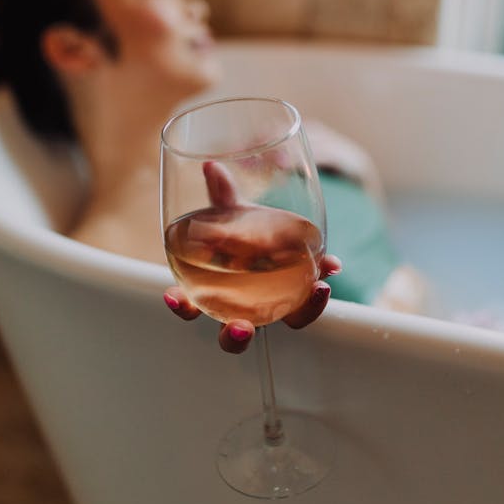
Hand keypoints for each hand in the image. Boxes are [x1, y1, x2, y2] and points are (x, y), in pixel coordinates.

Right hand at [163, 160, 340, 353]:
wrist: (278, 235)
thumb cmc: (246, 231)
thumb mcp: (234, 213)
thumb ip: (222, 194)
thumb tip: (211, 165)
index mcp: (216, 288)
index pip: (191, 305)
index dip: (180, 306)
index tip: (173, 296)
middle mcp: (244, 306)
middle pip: (233, 335)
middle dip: (234, 337)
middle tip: (239, 328)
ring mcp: (276, 305)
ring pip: (285, 322)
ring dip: (302, 313)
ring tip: (314, 292)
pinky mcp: (302, 297)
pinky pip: (310, 300)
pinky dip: (320, 288)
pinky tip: (331, 267)